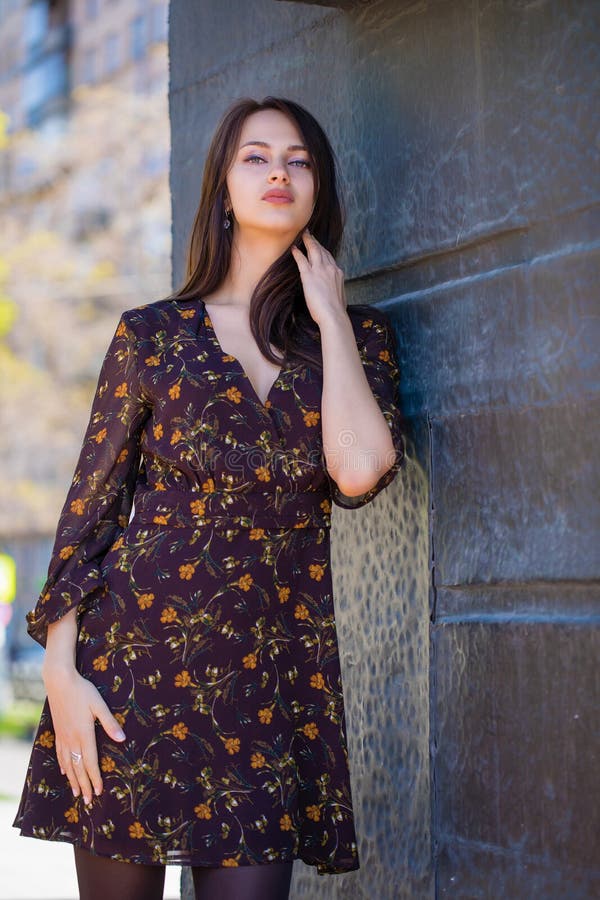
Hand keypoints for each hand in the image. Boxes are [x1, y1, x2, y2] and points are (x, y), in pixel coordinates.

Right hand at [44, 666, 125, 804]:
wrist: (59, 682)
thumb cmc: (82, 691)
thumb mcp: (99, 705)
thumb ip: (110, 723)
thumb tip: (122, 738)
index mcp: (84, 734)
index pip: (90, 762)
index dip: (95, 778)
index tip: (99, 792)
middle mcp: (72, 739)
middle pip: (78, 767)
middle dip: (84, 785)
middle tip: (88, 801)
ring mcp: (63, 736)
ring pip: (68, 764)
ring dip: (73, 780)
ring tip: (76, 793)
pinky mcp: (58, 732)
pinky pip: (60, 754)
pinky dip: (63, 765)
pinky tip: (64, 771)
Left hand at [290, 229, 346, 325]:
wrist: (334, 315)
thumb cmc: (337, 312)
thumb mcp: (340, 297)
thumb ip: (336, 291)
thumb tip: (336, 295)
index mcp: (338, 274)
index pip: (330, 258)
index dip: (323, 250)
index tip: (319, 246)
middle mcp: (330, 269)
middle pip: (322, 250)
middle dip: (315, 242)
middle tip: (310, 234)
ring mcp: (320, 271)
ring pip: (313, 251)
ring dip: (308, 241)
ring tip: (303, 234)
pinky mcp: (309, 276)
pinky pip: (302, 260)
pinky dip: (297, 253)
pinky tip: (293, 248)